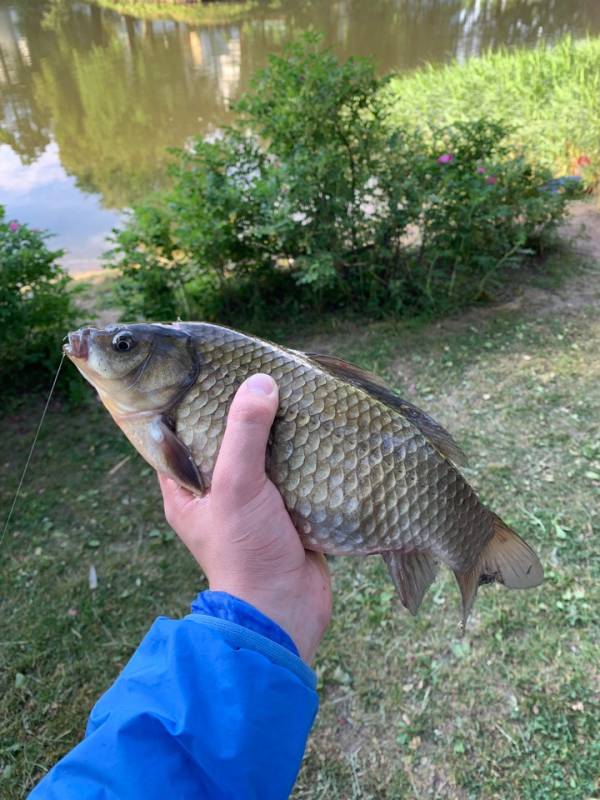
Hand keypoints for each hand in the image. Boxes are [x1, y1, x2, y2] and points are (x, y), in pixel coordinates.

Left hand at [158, 373, 332, 662]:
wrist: (285, 611)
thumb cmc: (245, 550)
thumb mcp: (237, 485)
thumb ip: (245, 433)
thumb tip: (261, 381)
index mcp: (187, 487)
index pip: (178, 434)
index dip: (190, 403)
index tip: (208, 371)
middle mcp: (217, 492)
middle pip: (226, 440)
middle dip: (243, 412)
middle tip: (260, 375)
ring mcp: (253, 503)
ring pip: (263, 455)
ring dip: (278, 431)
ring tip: (293, 392)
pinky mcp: (286, 512)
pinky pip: (292, 473)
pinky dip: (303, 453)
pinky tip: (317, 428)